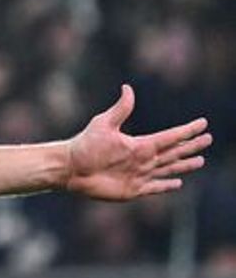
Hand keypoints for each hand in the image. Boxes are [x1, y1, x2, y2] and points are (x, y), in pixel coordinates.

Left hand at [66, 85, 211, 200]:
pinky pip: (154, 187)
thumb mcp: (104, 125)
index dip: (187, 131)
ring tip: (200, 161)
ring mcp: (139, 175)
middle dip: (191, 147)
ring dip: (184, 166)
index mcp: (140, 144)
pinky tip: (178, 183)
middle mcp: (142, 159)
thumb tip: (127, 87)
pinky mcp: (132, 190)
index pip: (170, 137)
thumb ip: (120, 109)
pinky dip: (166, 186)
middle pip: (174, 152)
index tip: (202, 123)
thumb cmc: (84, 145)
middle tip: (208, 140)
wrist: (70, 168)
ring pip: (168, 169)